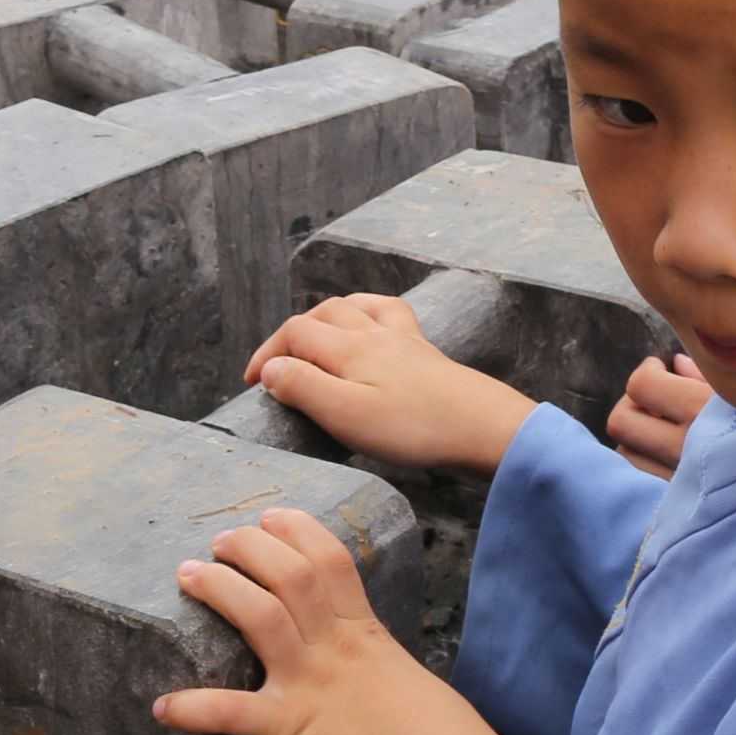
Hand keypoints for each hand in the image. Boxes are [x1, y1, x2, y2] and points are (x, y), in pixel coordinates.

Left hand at [158, 510, 524, 734]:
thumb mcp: (412, 688)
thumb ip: (382, 678)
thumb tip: (373, 690)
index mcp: (365, 635)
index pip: (329, 561)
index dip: (296, 531)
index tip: (271, 515)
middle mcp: (334, 648)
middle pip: (288, 574)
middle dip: (249, 548)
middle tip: (219, 541)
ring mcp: (310, 683)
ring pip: (259, 614)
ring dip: (219, 589)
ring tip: (189, 575)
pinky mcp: (289, 727)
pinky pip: (233, 711)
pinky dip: (195, 709)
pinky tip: (164, 708)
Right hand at [246, 292, 535, 474]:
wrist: (484, 428)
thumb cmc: (414, 427)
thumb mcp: (344, 414)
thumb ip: (303, 387)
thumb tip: (270, 369)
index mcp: (350, 348)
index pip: (295, 334)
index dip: (267, 354)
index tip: (251, 383)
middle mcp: (375, 334)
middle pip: (323, 313)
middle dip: (293, 333)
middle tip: (278, 365)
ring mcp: (404, 340)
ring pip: (357, 307)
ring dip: (330, 315)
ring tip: (317, 335)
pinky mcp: (428, 354)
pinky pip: (392, 315)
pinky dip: (371, 313)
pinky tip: (375, 327)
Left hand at [605, 355, 711, 477]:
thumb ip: (709, 378)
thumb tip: (677, 363)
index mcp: (702, 411)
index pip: (641, 385)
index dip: (648, 370)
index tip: (661, 368)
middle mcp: (685, 449)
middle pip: (620, 423)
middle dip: (632, 405)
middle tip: (657, 400)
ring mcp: (683, 484)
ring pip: (627, 456)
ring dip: (639, 438)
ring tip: (667, 431)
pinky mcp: (687, 508)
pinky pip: (647, 482)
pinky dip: (652, 464)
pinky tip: (675, 458)